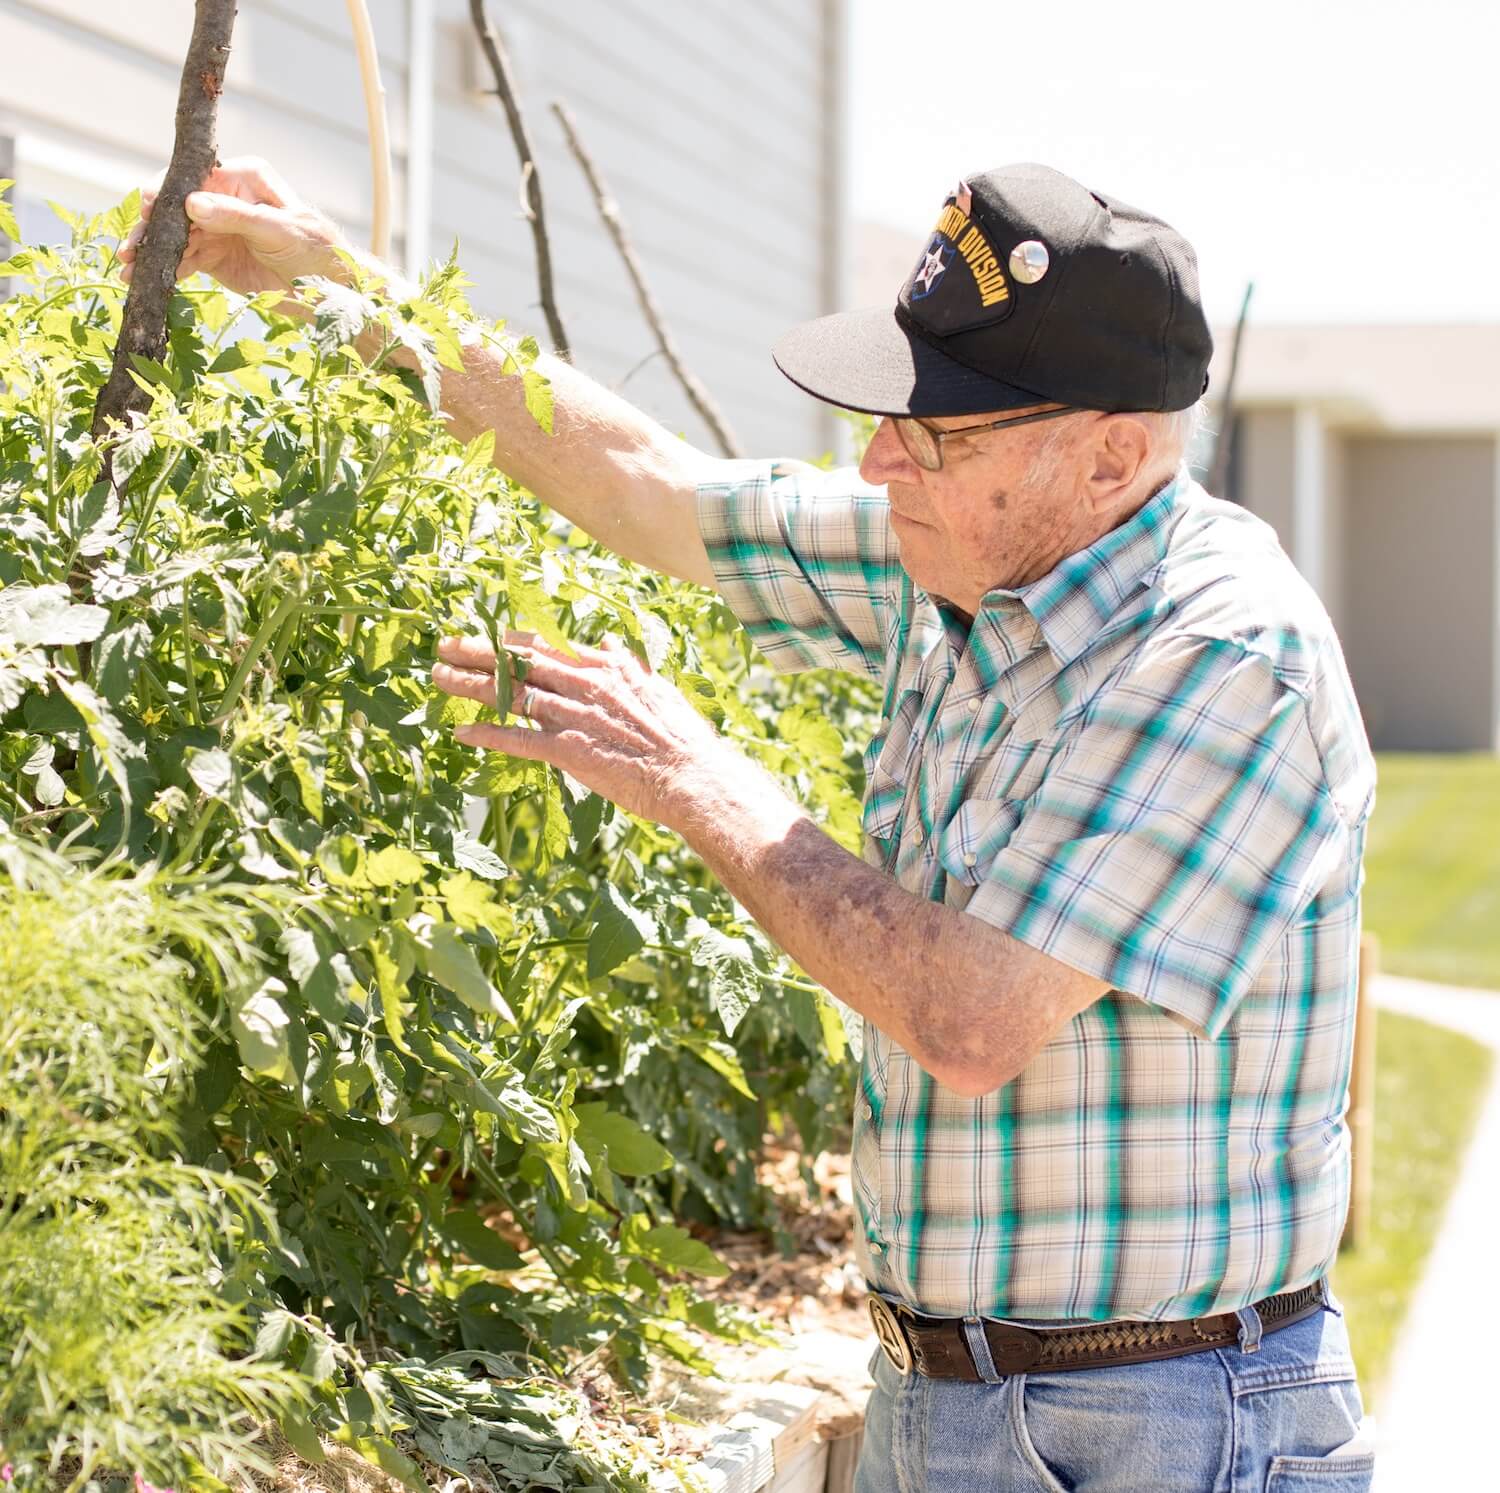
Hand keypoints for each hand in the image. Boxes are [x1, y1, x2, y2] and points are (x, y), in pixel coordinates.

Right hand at [119, 156, 345, 296]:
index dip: (167, 191)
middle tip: (131, 246)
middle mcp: (224, 198)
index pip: (195, 177)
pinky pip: (183, 260)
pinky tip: (146, 279)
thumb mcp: (279, 230)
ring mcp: (216, 228)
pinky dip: (165, 269)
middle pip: (176, 207)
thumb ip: (236, 217)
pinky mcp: (214, 257)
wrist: (331, 293)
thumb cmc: (316, 252)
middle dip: (152, 226)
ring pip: (175, 235)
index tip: (148, 207)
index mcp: (242, 178)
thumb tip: (192, 203)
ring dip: (152, 251)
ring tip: (130, 268)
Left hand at [432, 632, 732, 829]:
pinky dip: (490, 735)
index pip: (547, 645)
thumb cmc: (681, 737)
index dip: (512, 640)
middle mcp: (584, 685)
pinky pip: (520, 740)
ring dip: (470, 685)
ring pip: (511, 694)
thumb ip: (627, 665)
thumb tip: (607, 642)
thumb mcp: (657, 689)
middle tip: (444, 644)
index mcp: (605, 668)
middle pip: (519, 663)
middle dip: (478, 651)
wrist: (692, 775)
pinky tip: (463, 733)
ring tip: (439, 676)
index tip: (488, 634)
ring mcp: (574, 717)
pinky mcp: (569, 751)